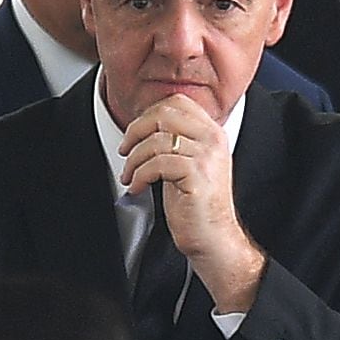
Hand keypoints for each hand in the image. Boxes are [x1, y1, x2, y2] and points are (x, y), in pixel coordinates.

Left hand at [120, 95, 266, 312]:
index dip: (148, 114)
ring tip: (130, 176)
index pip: (177, 102)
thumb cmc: (196, 205)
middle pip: (164, 114)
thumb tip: (144, 125)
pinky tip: (139, 187)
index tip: (135, 134)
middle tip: (125, 151)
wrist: (214, 238)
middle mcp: (213, 140)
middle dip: (135, 131)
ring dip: (133, 160)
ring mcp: (207, 157)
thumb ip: (174, 140)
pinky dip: (140, 175)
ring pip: (156, 140)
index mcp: (212, 132)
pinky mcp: (197, 176)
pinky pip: (157, 163)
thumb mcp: (186, 163)